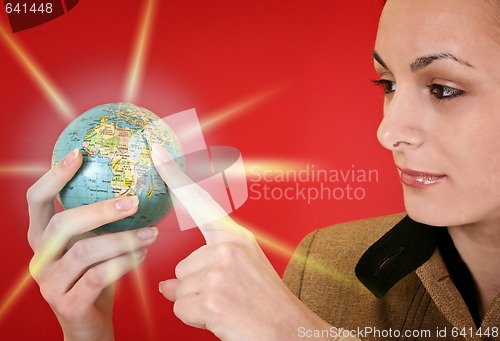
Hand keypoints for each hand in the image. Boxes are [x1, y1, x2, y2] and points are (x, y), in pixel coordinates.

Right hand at [27, 149, 158, 340]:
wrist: (89, 323)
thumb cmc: (94, 275)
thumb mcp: (91, 243)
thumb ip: (99, 220)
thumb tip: (133, 182)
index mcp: (42, 237)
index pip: (37, 200)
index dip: (55, 176)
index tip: (80, 153)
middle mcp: (40, 257)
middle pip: (63, 224)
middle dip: (101, 210)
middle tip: (133, 201)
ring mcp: (50, 283)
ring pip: (85, 251)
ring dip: (123, 239)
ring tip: (152, 233)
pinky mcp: (67, 304)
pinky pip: (98, 277)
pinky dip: (124, 263)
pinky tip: (142, 255)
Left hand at [152, 144, 333, 340]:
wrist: (290, 332)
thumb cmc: (266, 303)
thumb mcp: (243, 270)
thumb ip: (206, 267)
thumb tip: (167, 285)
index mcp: (237, 236)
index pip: (200, 201)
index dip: (175, 175)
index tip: (157, 151)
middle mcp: (228, 247)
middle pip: (182, 266)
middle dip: (194, 287)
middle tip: (227, 297)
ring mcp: (220, 272)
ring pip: (179, 288)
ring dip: (196, 303)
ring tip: (228, 307)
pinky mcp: (212, 298)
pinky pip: (181, 308)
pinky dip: (196, 319)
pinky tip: (222, 319)